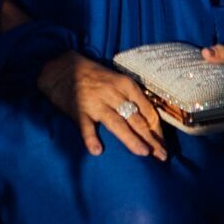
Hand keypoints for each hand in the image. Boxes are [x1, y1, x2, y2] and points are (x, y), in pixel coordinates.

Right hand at [36, 51, 166, 160]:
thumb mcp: (115, 82)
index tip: (162, 145)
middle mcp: (113, 93)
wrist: (61, 67)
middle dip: (151, 139)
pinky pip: (86, 126)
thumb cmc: (93, 77)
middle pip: (136, 119)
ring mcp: (95, 102)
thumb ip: (130, 99)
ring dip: (131, 139)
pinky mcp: (78, 110)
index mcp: (125, 85)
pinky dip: (91, 138)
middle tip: (162, 156)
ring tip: (143, 153)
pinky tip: (97, 150)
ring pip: (117, 123)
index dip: (157, 130)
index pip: (147, 110)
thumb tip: (149, 124)